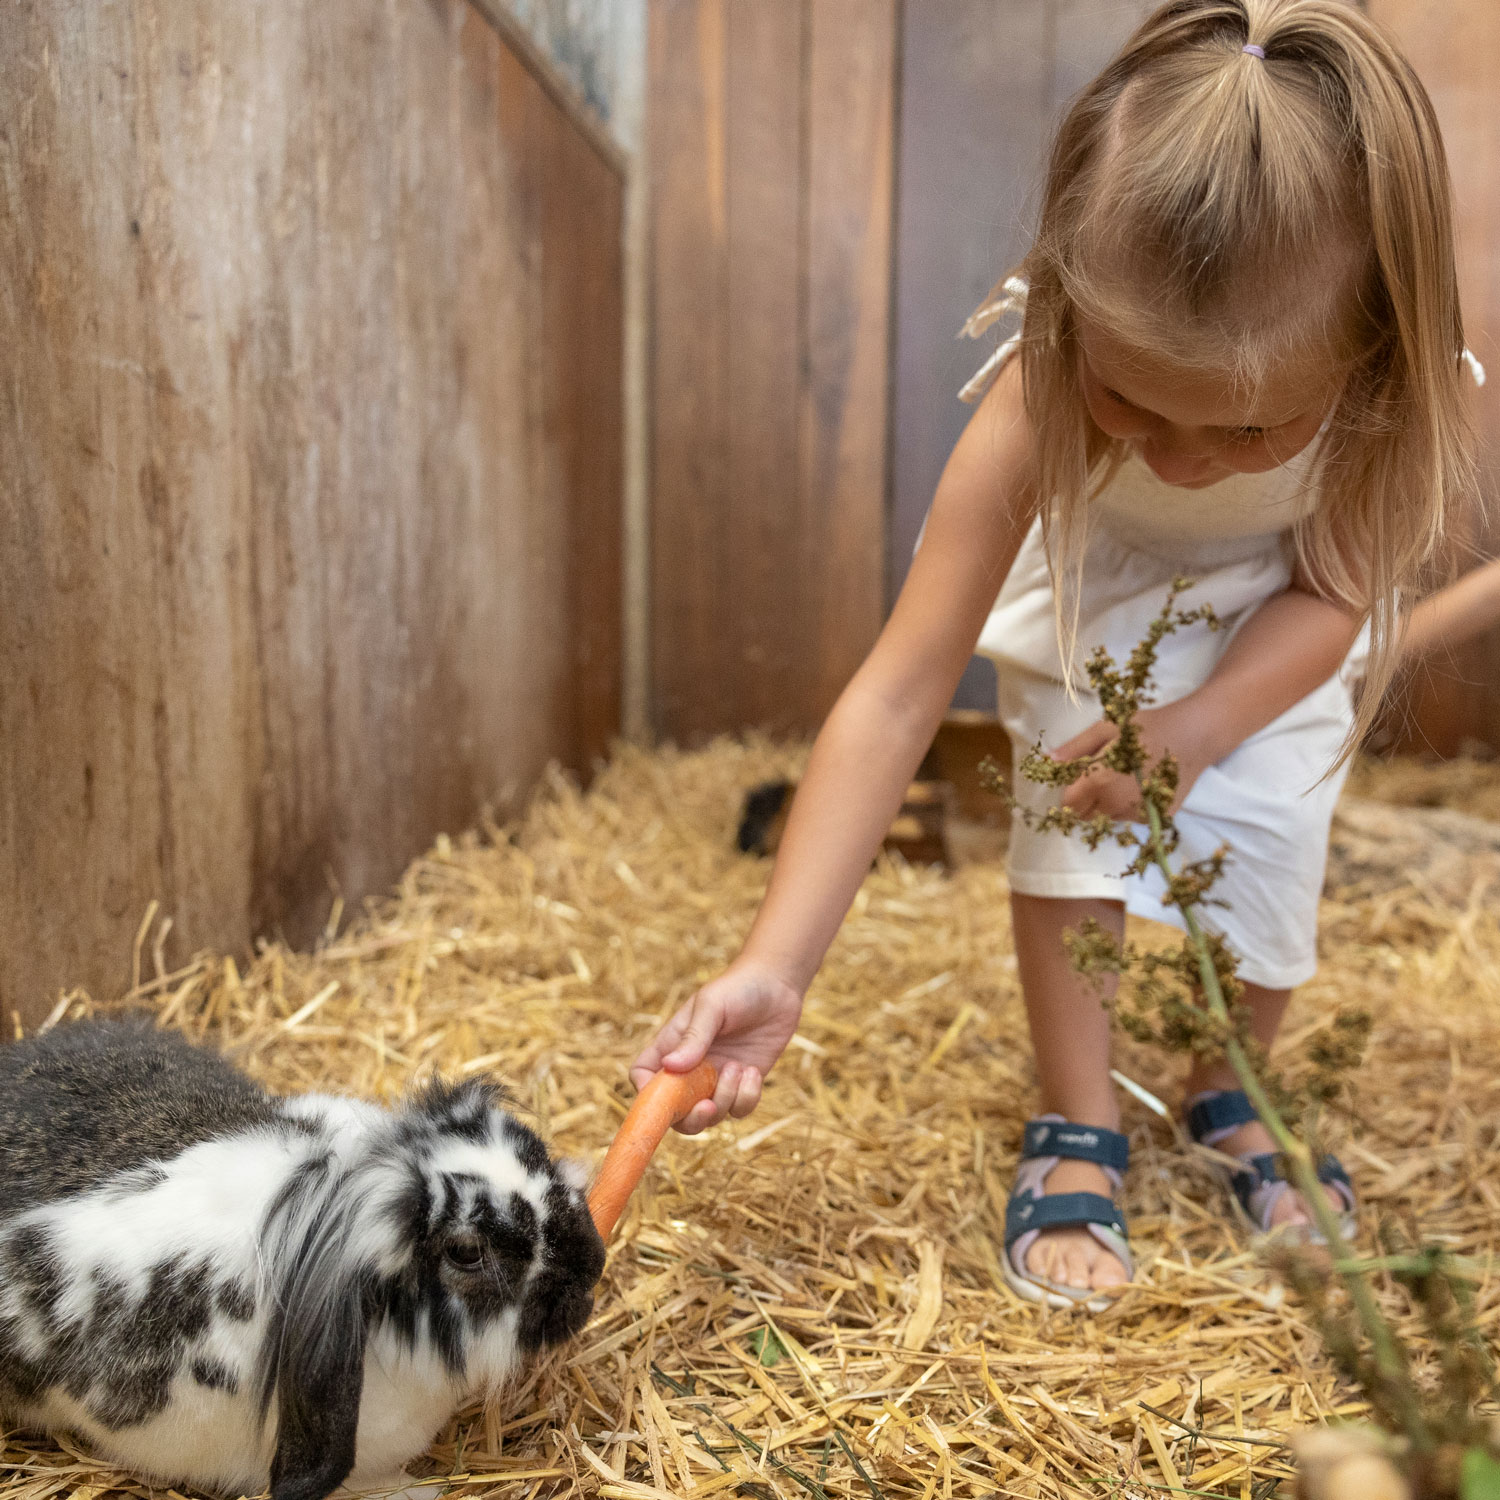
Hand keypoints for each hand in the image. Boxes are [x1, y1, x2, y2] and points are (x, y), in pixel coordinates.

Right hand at [630, 962, 803, 1134]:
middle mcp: (691, 1068)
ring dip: (725, 1099)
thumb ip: (693, 1037)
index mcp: (672, 1045)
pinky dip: (747, 1097)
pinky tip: (753, 1071)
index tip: (662, 1097)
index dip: (645, 1093)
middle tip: (708, 1107)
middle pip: (675, 1112)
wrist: (777, 984)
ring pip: (710, 1116)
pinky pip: (739, 1110)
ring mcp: (717, 1079)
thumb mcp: (712, 1006)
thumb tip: (669, 1066)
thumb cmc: (737, 988)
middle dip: (690, 1119)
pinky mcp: (744, 1084)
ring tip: (739, 1067)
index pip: (644, 1075)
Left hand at [1055, 698, 1219, 820]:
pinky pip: (1130, 818)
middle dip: (1085, 799)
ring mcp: (1139, 814)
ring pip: (1107, 818)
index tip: (1077, 776)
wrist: (1195, 734)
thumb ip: (1075, 748)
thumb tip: (1049, 762)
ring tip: (1123, 776)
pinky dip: (1129, 807)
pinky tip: (1141, 784)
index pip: (1069, 803)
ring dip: (1106, 804)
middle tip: (1100, 775)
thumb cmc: (1148, 726)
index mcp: (1100, 782)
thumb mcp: (1106, 728)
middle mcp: (1118, 805)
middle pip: (1085, 815)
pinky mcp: (1157, 818)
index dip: (1069, 790)